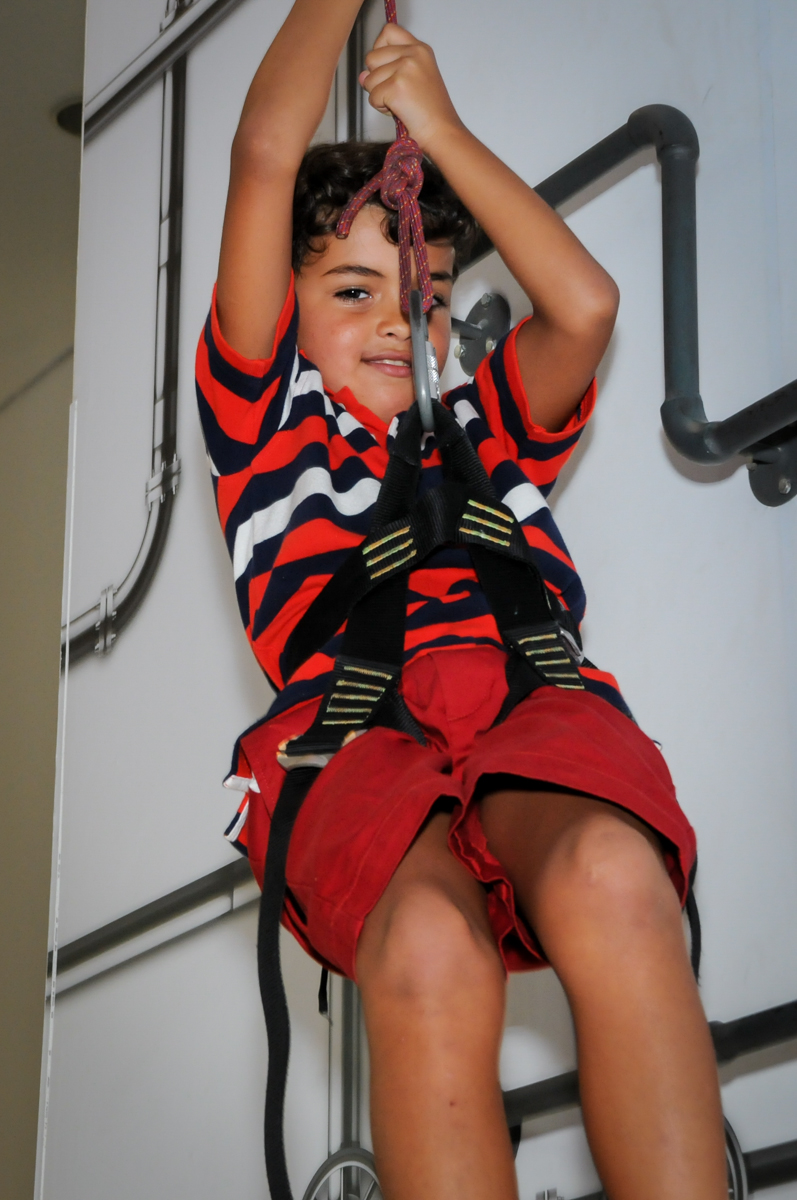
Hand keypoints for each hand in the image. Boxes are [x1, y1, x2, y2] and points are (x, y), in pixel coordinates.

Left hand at [359, 24, 462, 151]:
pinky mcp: (396, 86)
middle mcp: (413, 53)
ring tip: (400, 103)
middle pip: (371, 57)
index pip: (388, 32)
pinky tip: (399, 111)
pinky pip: (372, 97)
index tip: (386, 66)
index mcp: (420, 49)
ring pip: (369, 79)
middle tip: (396, 92)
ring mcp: (405, 69)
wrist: (441, 132)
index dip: (379, 48)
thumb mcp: (413, 80)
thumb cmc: (430, 112)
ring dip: (379, 96)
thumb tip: (362, 76)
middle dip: (376, 78)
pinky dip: (381, 109)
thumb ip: (388, 70)